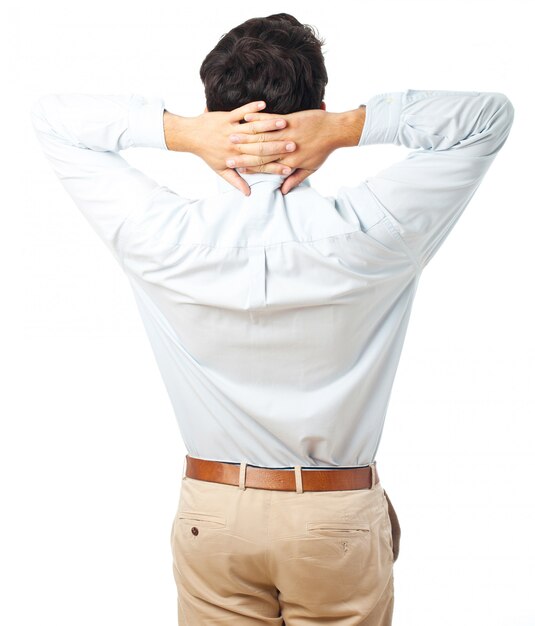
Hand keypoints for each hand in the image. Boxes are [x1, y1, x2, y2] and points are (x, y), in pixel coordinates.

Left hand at [164, 101, 296, 195]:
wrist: (190, 136)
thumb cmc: (207, 154)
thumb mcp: (221, 171)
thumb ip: (236, 181)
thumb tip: (247, 193)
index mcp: (236, 158)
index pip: (259, 164)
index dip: (274, 167)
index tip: (288, 169)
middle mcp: (235, 145)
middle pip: (260, 146)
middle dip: (277, 146)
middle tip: (293, 145)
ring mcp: (230, 130)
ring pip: (253, 128)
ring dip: (269, 125)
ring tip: (284, 124)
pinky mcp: (226, 117)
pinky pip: (241, 112)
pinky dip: (252, 108)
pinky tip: (264, 105)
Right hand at [228, 108, 339, 194]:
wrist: (335, 131)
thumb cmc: (322, 150)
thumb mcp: (310, 168)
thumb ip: (295, 179)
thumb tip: (284, 191)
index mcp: (289, 162)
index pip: (264, 166)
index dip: (249, 167)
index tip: (236, 168)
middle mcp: (286, 150)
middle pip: (259, 153)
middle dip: (241, 153)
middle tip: (226, 152)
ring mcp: (287, 134)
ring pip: (262, 136)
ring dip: (245, 135)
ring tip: (230, 135)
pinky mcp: (290, 121)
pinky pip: (270, 120)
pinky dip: (258, 118)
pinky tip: (246, 116)